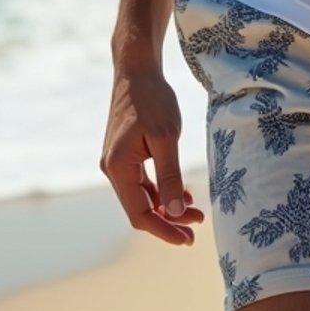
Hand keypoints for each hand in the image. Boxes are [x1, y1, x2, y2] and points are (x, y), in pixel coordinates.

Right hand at [101, 64, 204, 243]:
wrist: (137, 70)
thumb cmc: (152, 100)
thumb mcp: (166, 138)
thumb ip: (170, 177)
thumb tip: (177, 213)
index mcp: (118, 168)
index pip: (140, 214)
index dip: (164, 230)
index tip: (188, 239)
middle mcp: (113, 169)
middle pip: (140, 208)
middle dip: (169, 220)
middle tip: (196, 229)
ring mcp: (117, 162)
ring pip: (143, 196)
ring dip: (167, 206)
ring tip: (195, 212)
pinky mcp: (125, 154)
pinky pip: (143, 181)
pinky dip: (161, 190)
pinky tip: (183, 192)